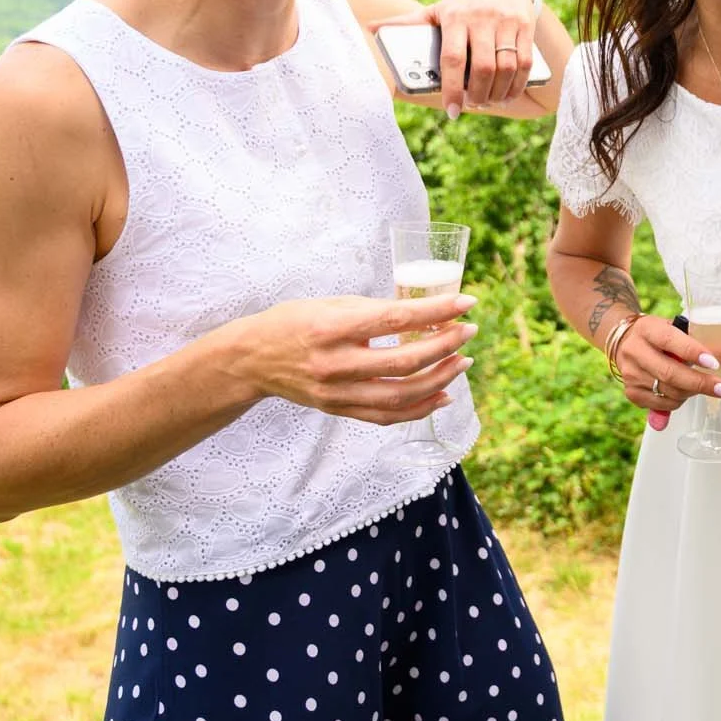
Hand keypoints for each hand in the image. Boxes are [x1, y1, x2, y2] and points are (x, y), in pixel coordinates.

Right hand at [216, 292, 476, 425]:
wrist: (251, 359)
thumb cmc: (295, 321)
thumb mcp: (332, 305)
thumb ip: (374, 312)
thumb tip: (425, 313)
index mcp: (333, 328)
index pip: (397, 319)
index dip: (437, 312)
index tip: (467, 304)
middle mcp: (335, 364)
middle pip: (404, 362)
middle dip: (445, 347)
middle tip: (468, 333)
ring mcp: (337, 393)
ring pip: (401, 395)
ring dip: (440, 380)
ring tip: (462, 363)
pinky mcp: (338, 410)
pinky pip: (387, 416)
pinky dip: (419, 408)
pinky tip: (442, 395)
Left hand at [382, 0, 538, 116]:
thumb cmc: (463, 7)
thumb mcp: (436, 10)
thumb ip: (407, 22)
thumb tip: (370, 28)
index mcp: (455, 17)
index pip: (452, 58)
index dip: (452, 88)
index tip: (451, 110)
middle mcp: (482, 18)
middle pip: (482, 67)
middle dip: (478, 94)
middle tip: (472, 106)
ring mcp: (506, 23)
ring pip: (506, 68)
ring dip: (497, 93)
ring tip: (488, 103)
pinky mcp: (526, 28)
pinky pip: (525, 63)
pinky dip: (517, 85)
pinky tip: (507, 95)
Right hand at [612, 314, 720, 430]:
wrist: (623, 340)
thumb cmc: (658, 334)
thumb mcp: (678, 329)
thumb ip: (707, 341)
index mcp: (648, 329)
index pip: (671, 340)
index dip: (693, 352)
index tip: (714, 363)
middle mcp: (635, 351)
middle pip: (670, 373)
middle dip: (702, 383)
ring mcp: (631, 374)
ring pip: (668, 392)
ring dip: (692, 392)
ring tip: (703, 385)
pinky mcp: (631, 393)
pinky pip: (662, 405)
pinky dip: (679, 401)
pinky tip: (684, 391)